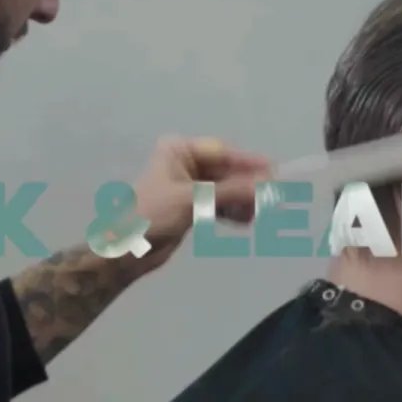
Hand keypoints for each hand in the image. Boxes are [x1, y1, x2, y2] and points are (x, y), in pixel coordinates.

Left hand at [130, 136, 271, 270]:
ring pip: (226, 188)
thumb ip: (230, 192)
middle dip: (247, 185)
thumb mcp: (192, 200)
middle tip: (271, 199)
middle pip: (226, 171)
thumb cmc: (152, 215)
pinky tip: (245, 221)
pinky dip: (232, 211)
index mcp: (179, 151)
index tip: (274, 173)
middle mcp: (185, 164)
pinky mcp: (192, 207)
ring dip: (242, 200)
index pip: (222, 152)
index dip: (248, 163)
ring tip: (258, 214)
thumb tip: (267, 185)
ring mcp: (190, 186)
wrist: (126, 250)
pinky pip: (220, 204)